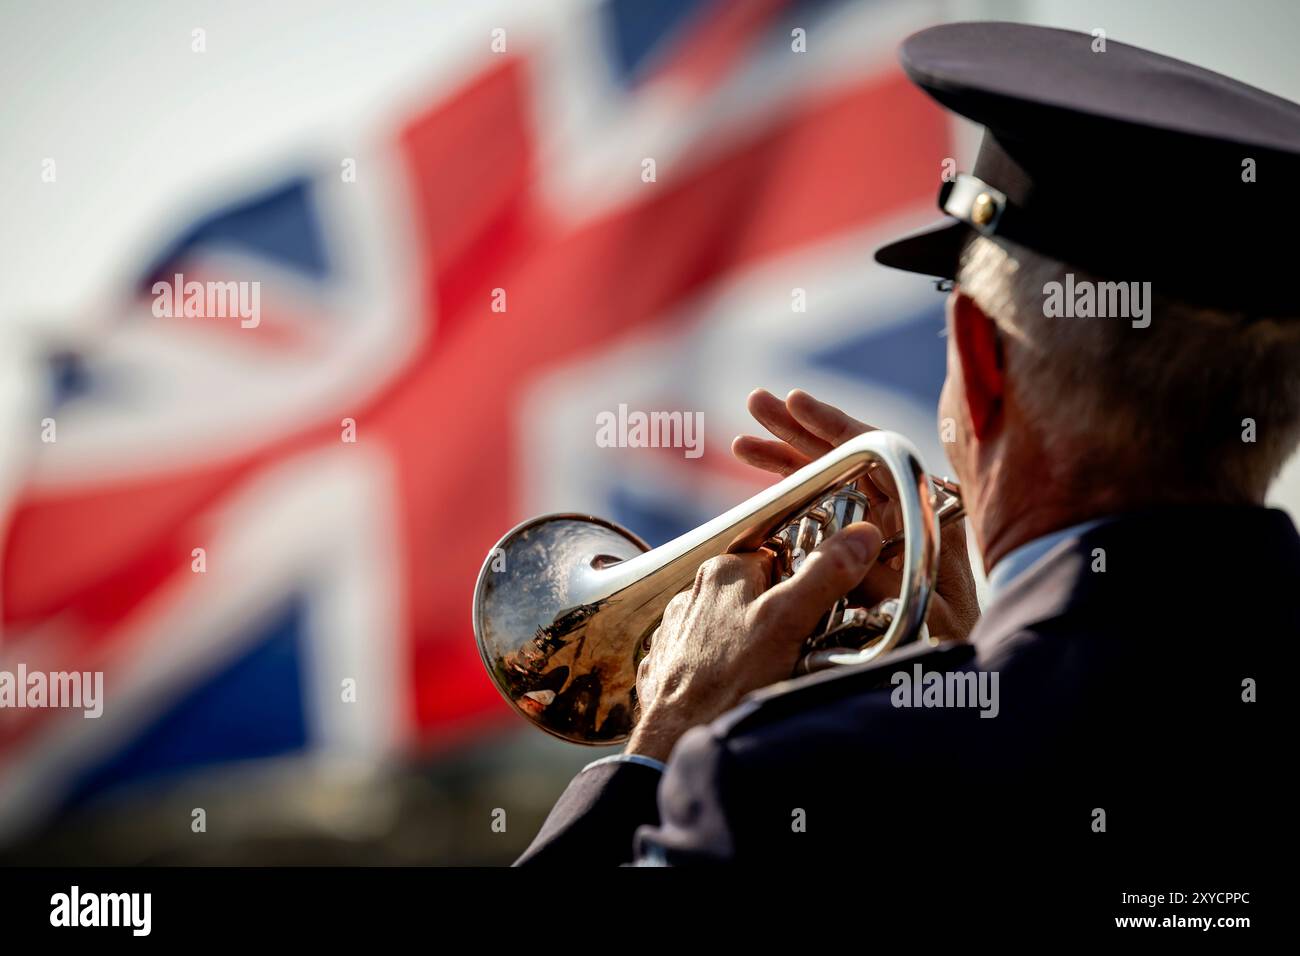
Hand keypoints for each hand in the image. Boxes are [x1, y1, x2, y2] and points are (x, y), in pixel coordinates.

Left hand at [625, 523, 882, 761]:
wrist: (672, 745)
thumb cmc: (727, 684)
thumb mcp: (788, 622)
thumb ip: (825, 574)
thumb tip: (862, 536)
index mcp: (723, 572)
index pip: (781, 560)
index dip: (807, 587)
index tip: (821, 614)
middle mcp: (694, 593)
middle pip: (759, 596)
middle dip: (784, 621)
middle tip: (802, 652)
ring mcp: (678, 631)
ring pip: (735, 628)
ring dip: (756, 648)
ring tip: (772, 678)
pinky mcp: (669, 664)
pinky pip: (711, 658)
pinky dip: (729, 671)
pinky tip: (740, 691)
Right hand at [732, 387, 978, 642]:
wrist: (958, 663)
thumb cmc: (949, 637)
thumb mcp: (916, 611)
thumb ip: (879, 580)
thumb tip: (837, 550)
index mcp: (922, 509)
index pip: (875, 450)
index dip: (833, 425)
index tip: (796, 403)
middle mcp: (902, 506)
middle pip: (847, 454)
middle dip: (799, 431)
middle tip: (757, 405)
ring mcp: (883, 524)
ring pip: (832, 477)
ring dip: (789, 458)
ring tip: (743, 442)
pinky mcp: (867, 544)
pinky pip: (830, 506)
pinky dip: (797, 491)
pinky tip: (765, 480)